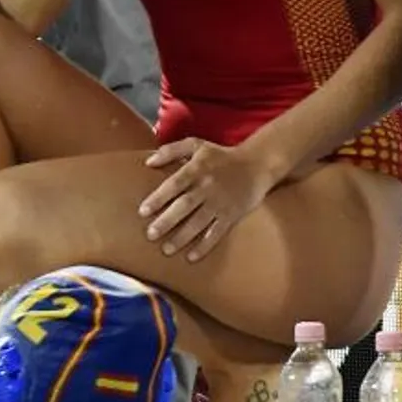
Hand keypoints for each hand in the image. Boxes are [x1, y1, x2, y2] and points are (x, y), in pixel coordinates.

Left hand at [138, 139, 276, 261]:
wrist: (258, 165)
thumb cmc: (221, 155)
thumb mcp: (196, 145)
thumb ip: (171, 150)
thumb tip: (148, 162)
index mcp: (196, 169)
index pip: (174, 184)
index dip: (158, 198)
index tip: (143, 212)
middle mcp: (207, 187)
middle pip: (185, 206)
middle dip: (167, 221)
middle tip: (150, 235)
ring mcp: (220, 203)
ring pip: (199, 222)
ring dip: (182, 237)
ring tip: (166, 249)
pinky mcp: (232, 215)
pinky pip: (217, 232)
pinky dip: (205, 245)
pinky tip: (192, 257)